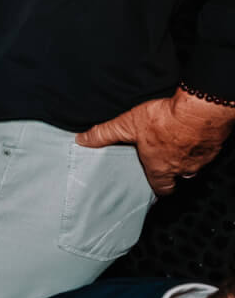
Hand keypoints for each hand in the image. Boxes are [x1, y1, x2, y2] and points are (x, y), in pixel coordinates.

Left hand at [77, 91, 234, 195]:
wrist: (201, 109)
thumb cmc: (166, 119)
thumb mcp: (127, 124)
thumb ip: (105, 134)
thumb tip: (82, 140)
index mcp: (162, 168)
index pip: (161, 189)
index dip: (157, 189)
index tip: (153, 186)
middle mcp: (183, 168)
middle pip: (179, 178)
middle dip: (172, 173)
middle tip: (164, 162)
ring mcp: (201, 158)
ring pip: (193, 165)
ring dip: (186, 158)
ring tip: (176, 145)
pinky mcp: (214, 146)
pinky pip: (207, 151)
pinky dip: (199, 145)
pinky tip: (191, 134)